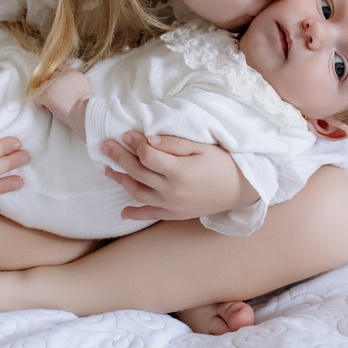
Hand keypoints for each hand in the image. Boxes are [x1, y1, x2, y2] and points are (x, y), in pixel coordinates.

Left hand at [34, 68, 92, 139]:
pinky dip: (40, 105)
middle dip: (49, 86)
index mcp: (70, 71)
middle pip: (48, 77)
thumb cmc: (86, 103)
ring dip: (45, 95)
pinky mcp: (45, 94)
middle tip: (54, 96)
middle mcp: (60, 75)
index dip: (56, 78)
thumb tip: (66, 83)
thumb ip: (73, 79)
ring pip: (41, 87)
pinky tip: (48, 109)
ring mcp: (51, 84)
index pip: (58, 69)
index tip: (56, 86)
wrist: (83, 111)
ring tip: (52, 103)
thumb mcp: (83, 84)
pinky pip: (36, 98)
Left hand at [100, 132, 259, 220]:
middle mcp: (172, 191)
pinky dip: (135, 213)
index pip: (147, 155)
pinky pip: (151, 215)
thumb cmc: (224, 163)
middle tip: (105, 145)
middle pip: (138, 172)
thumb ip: (173, 143)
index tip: (126, 132)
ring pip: (138, 193)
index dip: (135, 143)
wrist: (242, 189)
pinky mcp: (176, 214)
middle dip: (119, 157)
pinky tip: (123, 211)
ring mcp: (173, 206)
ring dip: (121, 180)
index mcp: (180, 171)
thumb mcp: (202, 147)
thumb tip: (147, 140)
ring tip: (107, 169)